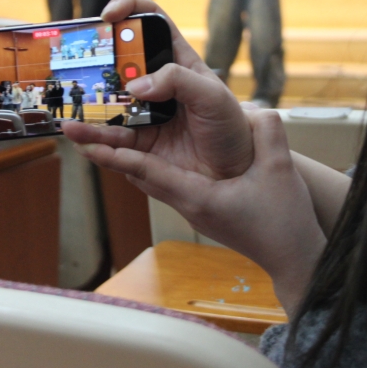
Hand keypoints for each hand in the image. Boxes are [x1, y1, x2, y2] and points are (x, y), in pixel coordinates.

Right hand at [60, 0, 253, 181]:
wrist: (236, 173)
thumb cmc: (232, 128)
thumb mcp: (213, 96)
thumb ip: (178, 81)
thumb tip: (136, 85)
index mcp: (177, 62)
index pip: (150, 22)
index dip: (128, 9)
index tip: (109, 15)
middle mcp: (156, 84)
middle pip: (118, 64)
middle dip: (93, 63)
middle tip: (76, 69)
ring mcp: (144, 113)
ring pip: (108, 106)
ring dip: (86, 111)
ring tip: (69, 121)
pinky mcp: (139, 143)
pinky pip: (112, 141)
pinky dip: (94, 142)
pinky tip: (82, 141)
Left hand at [77, 106, 325, 312]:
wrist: (292, 257)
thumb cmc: (284, 222)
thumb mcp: (281, 172)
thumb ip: (270, 136)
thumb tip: (260, 111)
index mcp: (199, 197)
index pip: (149, 172)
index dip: (118, 155)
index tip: (89, 143)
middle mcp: (187, 203)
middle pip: (137, 172)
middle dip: (106, 151)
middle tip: (75, 132)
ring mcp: (191, 206)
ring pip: (146, 175)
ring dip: (121, 154)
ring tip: (94, 134)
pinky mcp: (198, 204)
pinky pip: (162, 177)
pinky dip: (144, 160)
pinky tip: (141, 145)